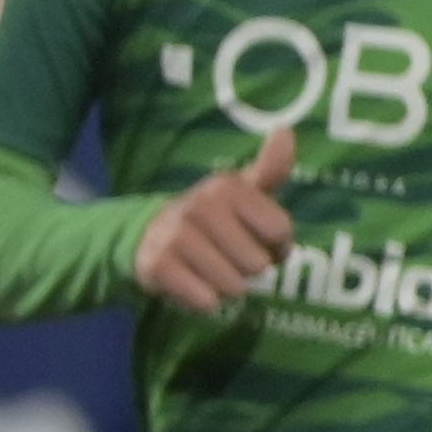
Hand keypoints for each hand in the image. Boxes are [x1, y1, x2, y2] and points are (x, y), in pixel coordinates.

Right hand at [134, 125, 305, 314]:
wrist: (146, 235)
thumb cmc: (212, 217)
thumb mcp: (242, 191)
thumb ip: (270, 168)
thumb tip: (284, 130)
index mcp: (228, 187)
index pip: (280, 233)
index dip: (276, 246)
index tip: (256, 239)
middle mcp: (200, 206)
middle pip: (257, 264)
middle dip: (247, 269)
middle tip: (227, 256)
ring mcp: (176, 236)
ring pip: (233, 286)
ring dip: (225, 287)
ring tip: (208, 269)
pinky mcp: (157, 266)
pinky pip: (205, 300)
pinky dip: (203, 301)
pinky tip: (191, 282)